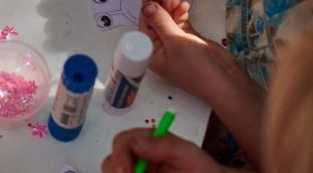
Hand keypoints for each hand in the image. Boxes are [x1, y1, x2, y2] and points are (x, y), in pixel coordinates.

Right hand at [101, 128, 226, 172]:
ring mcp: (136, 172)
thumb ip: (165, 145)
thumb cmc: (202, 170)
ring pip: (113, 172)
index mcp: (146, 143)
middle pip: (111, 163)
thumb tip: (135, 142)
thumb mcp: (188, 154)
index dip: (120, 157)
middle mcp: (136, 158)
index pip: (122, 142)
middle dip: (116, 171)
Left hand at [139, 1, 245, 101]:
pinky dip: (181, 14)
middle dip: (160, 7)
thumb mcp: (175, 41)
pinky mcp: (188, 39)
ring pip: (168, 20)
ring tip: (179, 0)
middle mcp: (160, 47)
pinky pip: (180, 23)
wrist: (225, 81)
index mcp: (151, 52)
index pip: (144, 26)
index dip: (147, 9)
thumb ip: (160, 22)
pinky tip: (185, 6)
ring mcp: (175, 43)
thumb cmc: (197, 65)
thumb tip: (145, 5)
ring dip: (172, 9)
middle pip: (155, 22)